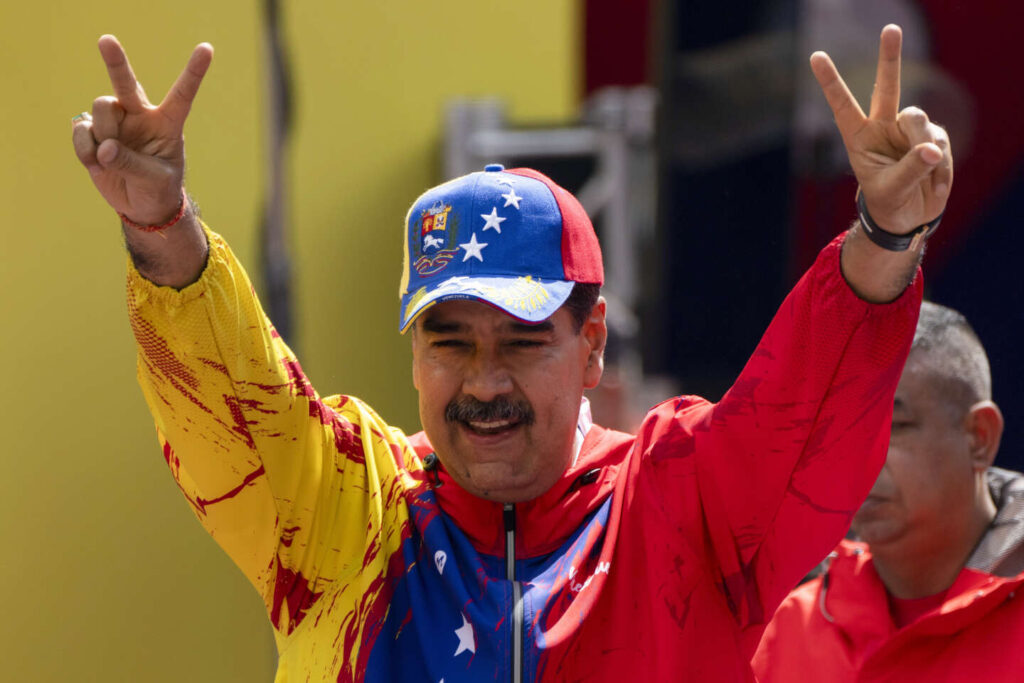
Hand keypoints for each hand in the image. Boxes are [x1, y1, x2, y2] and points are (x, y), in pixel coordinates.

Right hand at [72, 35, 212, 225]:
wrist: (141, 206)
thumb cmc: (158, 188)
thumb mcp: (155, 180)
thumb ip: (132, 164)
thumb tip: (104, 147)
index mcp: (167, 123)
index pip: (182, 94)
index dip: (194, 72)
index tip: (207, 49)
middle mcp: (140, 115)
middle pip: (126, 83)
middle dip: (115, 61)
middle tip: (106, 40)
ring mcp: (115, 122)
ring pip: (102, 109)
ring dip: (104, 134)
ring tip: (111, 159)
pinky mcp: (93, 132)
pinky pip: (82, 130)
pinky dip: (85, 150)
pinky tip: (96, 163)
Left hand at [811, 24, 951, 233]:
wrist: (909, 216)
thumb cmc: (889, 202)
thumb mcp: (891, 190)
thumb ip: (909, 170)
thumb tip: (932, 149)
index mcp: (859, 138)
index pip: (842, 105)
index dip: (830, 81)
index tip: (815, 56)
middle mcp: (883, 126)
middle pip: (887, 87)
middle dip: (890, 57)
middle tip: (890, 29)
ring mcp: (909, 129)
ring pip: (918, 121)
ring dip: (922, 148)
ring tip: (922, 176)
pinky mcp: (934, 137)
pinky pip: (940, 143)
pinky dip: (941, 167)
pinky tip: (933, 183)